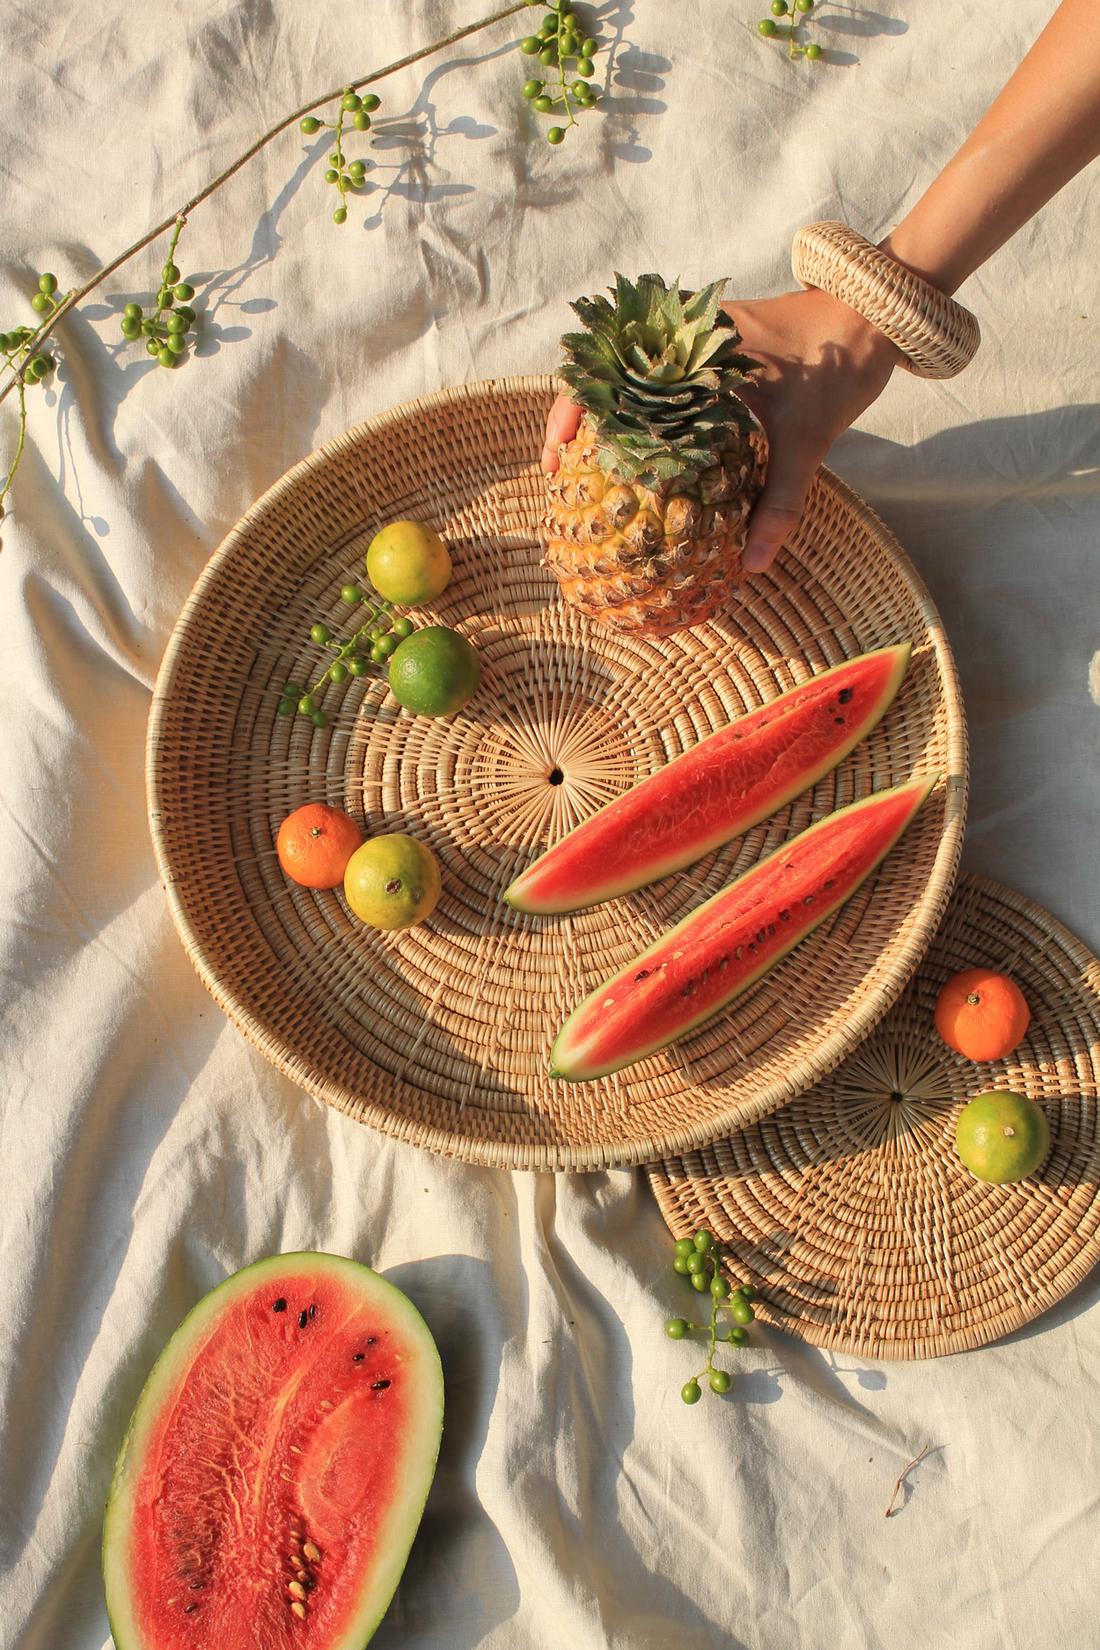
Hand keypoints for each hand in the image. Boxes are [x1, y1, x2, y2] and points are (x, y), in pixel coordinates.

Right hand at [540, 287, 899, 571]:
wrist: (875, 316)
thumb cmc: (838, 366)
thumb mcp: (807, 442)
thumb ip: (779, 504)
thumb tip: (752, 564)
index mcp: (689, 346)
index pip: (603, 371)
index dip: (567, 414)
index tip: (558, 460)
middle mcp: (681, 337)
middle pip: (605, 378)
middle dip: (579, 428)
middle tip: (568, 480)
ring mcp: (693, 342)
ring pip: (629, 381)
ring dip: (608, 422)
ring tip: (594, 472)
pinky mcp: (709, 353)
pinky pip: (660, 384)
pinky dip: (643, 416)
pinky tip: (643, 457)